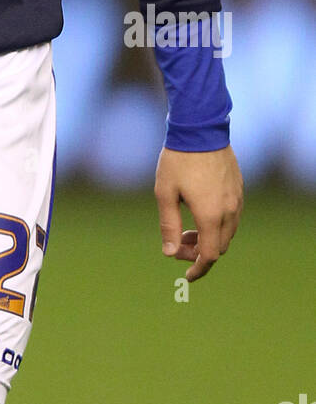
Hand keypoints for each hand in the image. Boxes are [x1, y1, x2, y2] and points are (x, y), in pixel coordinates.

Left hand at [154, 144, 242, 281]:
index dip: (198, 269)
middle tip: (178, 241)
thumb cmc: (178, 160)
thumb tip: (170, 253)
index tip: (186, 275)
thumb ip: (168, 225)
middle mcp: (229, 211)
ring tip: (186, 226)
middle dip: (199, 251)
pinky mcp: (238, 188)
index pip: (209, 255)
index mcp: (210, 215)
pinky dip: (217, 223)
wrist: (200, 128)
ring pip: (227, 232)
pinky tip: (199, 210)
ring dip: (209, 237)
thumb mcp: (165, 193)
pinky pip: (232, 216)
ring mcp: (236, 199)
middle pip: (219, 247)